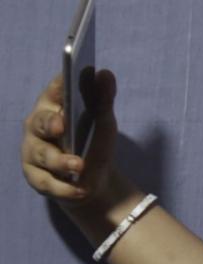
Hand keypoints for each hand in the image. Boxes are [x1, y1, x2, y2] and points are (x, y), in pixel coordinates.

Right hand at [21, 71, 128, 218]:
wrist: (93, 180)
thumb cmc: (93, 141)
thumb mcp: (103, 121)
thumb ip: (103, 99)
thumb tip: (105, 73)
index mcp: (52, 106)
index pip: (53, 93)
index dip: (58, 87)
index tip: (66, 80)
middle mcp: (37, 127)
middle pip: (40, 123)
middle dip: (49, 123)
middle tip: (62, 126)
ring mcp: (34, 152)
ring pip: (44, 155)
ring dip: (61, 161)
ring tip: (79, 165)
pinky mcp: (36, 177)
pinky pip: (48, 183)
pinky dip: (65, 188)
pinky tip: (81, 190)